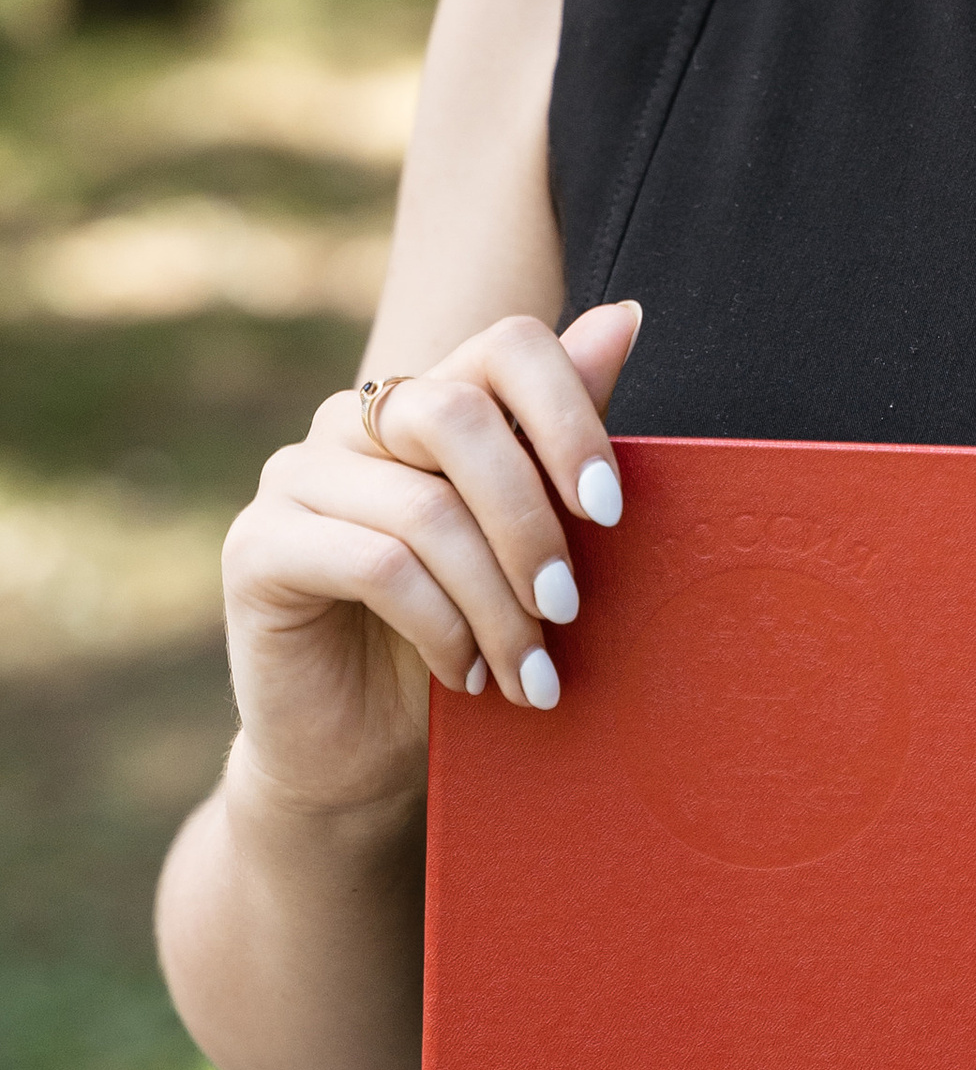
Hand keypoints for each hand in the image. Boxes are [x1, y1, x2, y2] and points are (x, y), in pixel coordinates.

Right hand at [218, 301, 641, 826]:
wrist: (362, 752)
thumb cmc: (458, 639)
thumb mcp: (525, 543)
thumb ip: (557, 437)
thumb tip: (625, 317)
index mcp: (428, 402)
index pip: (505, 345)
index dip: (568, 414)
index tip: (611, 509)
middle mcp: (353, 420)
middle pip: (460, 415)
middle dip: (531, 520)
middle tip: (570, 608)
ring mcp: (296, 476)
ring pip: (426, 509)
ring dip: (497, 603)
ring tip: (530, 674)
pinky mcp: (257, 546)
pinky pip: (376, 565)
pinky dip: (440, 626)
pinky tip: (465, 675)